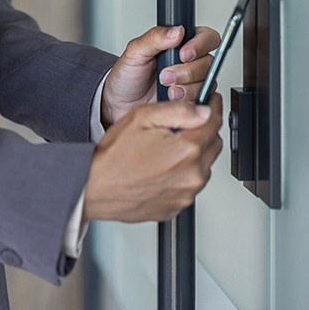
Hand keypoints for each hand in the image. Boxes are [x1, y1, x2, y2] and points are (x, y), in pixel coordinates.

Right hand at [82, 95, 223, 222]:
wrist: (93, 188)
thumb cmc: (113, 156)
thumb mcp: (142, 117)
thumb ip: (179, 111)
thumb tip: (204, 110)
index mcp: (187, 149)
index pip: (215, 122)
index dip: (214, 107)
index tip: (212, 102)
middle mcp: (191, 175)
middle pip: (214, 145)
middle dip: (204, 131)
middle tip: (183, 126)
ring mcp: (185, 194)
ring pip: (204, 167)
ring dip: (194, 155)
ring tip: (166, 149)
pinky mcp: (176, 207)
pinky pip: (189, 186)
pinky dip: (182, 175)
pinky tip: (162, 168)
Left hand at [100, 24, 221, 126]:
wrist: (119, 105)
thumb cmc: (127, 76)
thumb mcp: (135, 52)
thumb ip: (155, 38)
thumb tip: (177, 31)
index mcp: (180, 43)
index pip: (206, 37)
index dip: (200, 45)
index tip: (183, 54)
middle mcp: (190, 62)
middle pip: (208, 62)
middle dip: (187, 71)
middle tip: (166, 76)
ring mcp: (192, 82)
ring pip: (207, 82)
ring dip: (187, 87)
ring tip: (166, 89)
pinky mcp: (192, 101)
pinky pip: (202, 100)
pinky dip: (188, 100)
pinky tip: (172, 99)